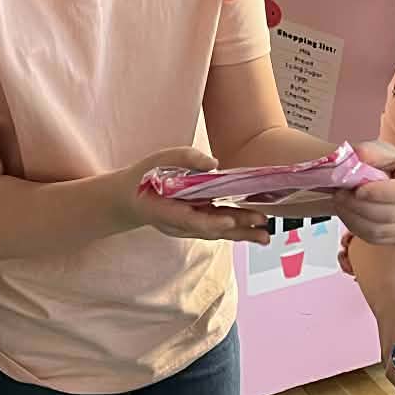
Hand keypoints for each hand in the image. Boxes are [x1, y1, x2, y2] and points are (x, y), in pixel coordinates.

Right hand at [119, 147, 276, 244]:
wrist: (129, 199)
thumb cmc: (144, 177)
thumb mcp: (159, 159)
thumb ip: (186, 159)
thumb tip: (214, 164)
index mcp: (165, 210)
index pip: (189, 219)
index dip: (209, 222)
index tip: (228, 221)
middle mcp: (178, 224)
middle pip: (210, 229)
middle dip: (237, 228)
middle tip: (261, 225)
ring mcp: (187, 227)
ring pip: (216, 232)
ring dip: (242, 234)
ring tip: (265, 236)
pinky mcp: (194, 224)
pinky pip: (217, 228)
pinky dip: (235, 230)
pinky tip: (254, 230)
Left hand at [331, 142, 394, 245]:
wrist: (377, 177)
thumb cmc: (380, 163)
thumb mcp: (375, 150)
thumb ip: (368, 152)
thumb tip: (359, 156)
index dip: (380, 193)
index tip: (357, 190)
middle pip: (392, 214)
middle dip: (360, 206)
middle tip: (339, 194)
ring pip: (380, 230)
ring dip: (354, 217)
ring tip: (339, 201)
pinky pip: (373, 238)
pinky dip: (355, 227)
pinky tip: (346, 212)